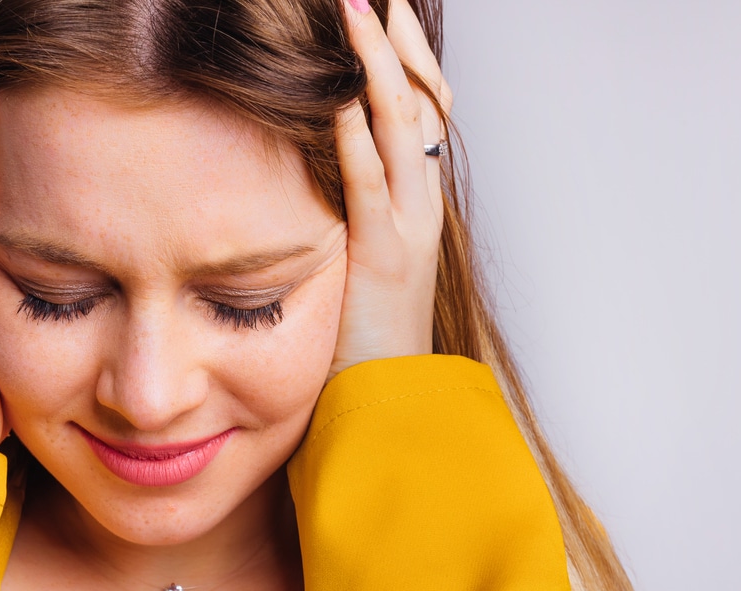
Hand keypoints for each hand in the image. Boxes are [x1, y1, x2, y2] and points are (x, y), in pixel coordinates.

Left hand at [329, 0, 453, 381]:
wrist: (391, 402)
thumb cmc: (365, 336)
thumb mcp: (362, 258)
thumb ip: (351, 215)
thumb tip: (317, 175)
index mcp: (417, 202)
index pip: (421, 113)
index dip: (406, 60)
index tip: (384, 16)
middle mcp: (422, 205)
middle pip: (420, 103)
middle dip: (396, 43)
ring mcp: (409, 229)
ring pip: (402, 129)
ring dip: (377, 65)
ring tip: (355, 12)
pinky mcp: (382, 258)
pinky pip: (369, 185)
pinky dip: (355, 135)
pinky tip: (340, 93)